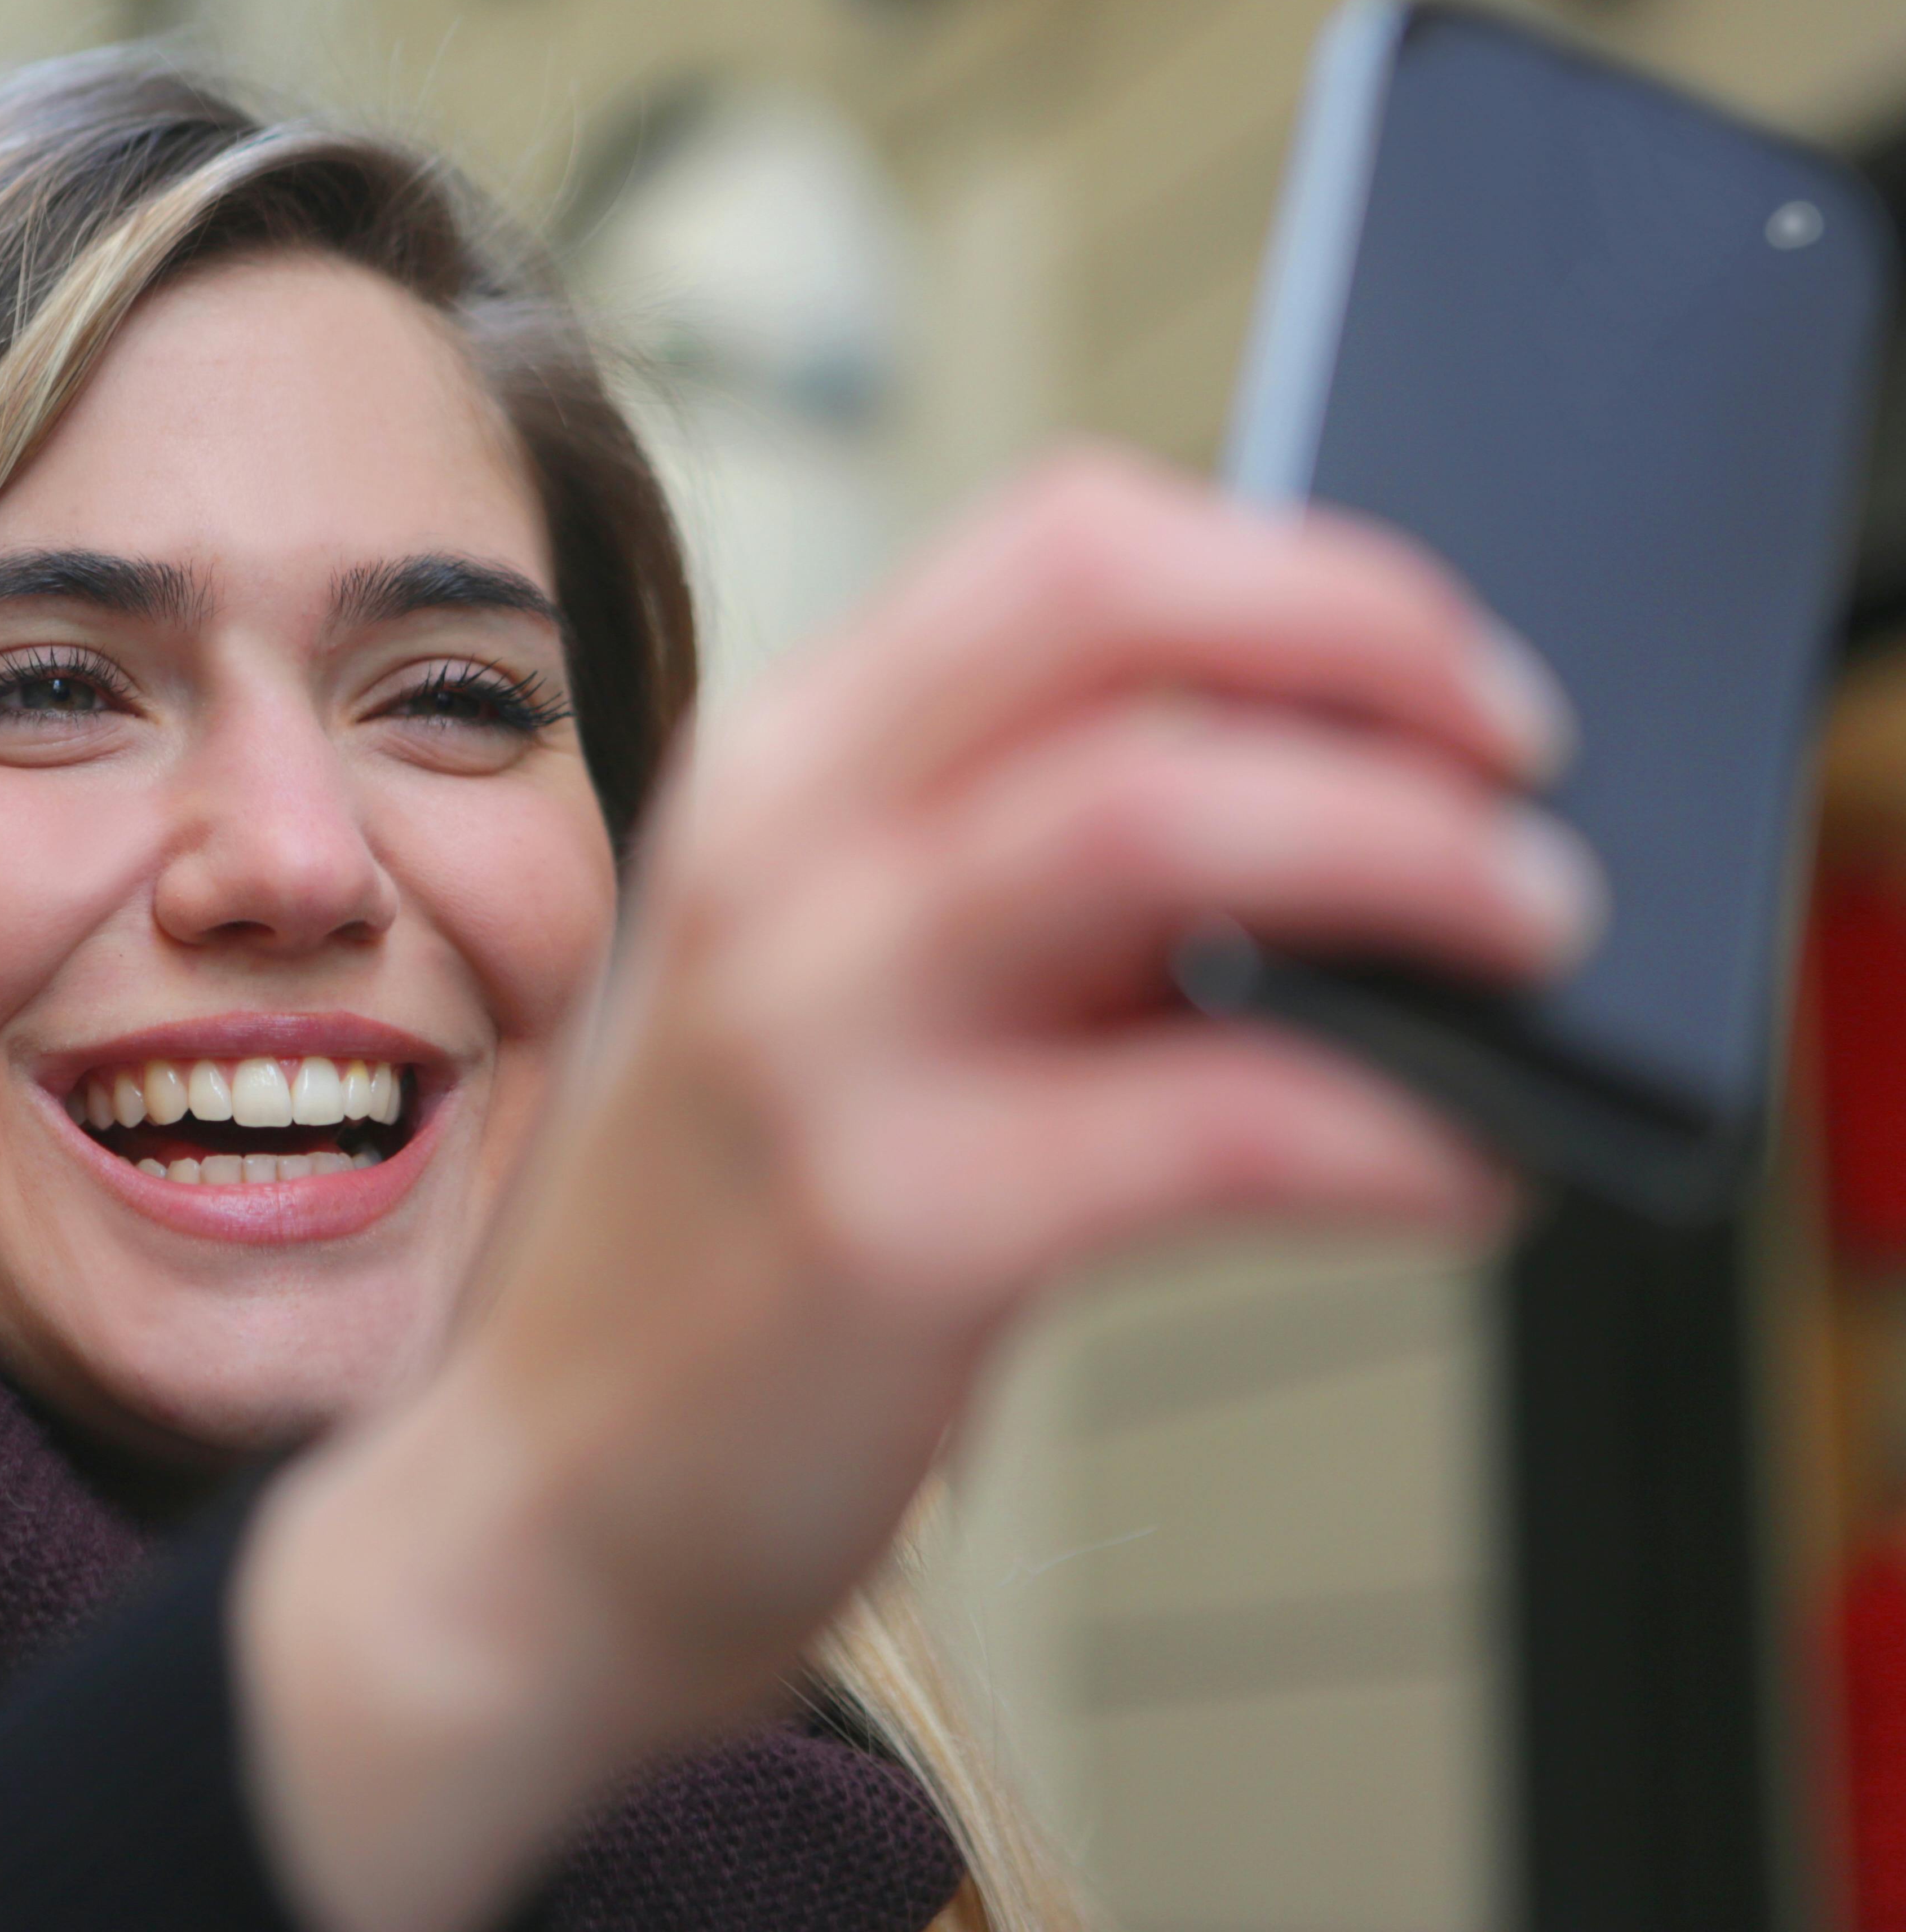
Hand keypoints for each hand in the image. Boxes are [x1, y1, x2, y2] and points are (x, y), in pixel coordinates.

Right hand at [236, 445, 1596, 1931]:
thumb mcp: (828, 998)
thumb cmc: (715, 1256)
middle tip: (1517, 760)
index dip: (1292, 568)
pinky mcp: (885, 1230)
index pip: (1059, 543)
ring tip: (1529, 928)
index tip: (1435, 667)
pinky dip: (1388, 1127)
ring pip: (1156, 819)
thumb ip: (1023, 891)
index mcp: (768, 775)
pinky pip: (1208, 1119)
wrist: (530, 1517)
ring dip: (1407, 852)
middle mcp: (770, 860)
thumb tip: (1341, 822)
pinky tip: (1463, 1168)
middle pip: (1107, 609)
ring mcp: (808, 1035)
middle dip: (1370, 641)